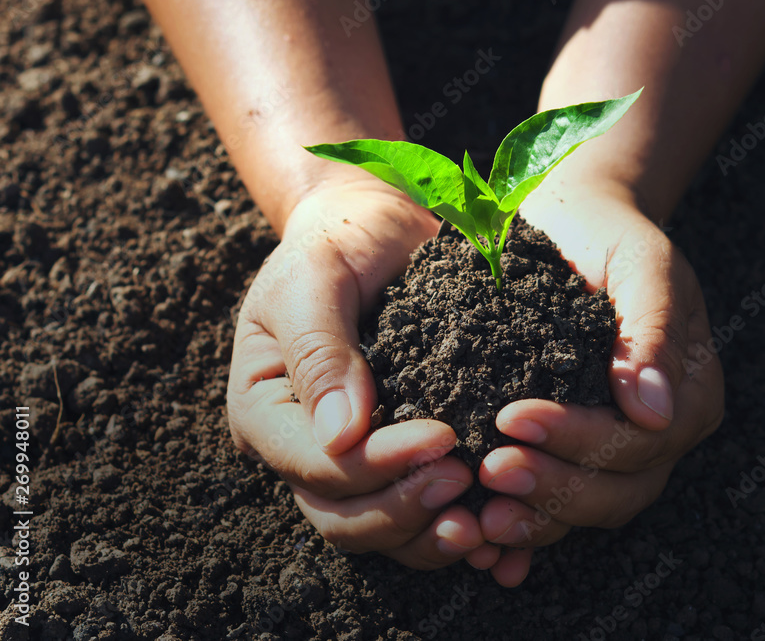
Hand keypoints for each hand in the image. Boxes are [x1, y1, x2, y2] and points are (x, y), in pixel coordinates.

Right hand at [226, 181, 500, 570]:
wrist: (378, 228)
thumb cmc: (338, 242)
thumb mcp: (315, 276)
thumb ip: (320, 349)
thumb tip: (341, 436)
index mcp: (267, 409)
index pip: (314, 466)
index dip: (376, 467)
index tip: (440, 437)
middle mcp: (304, 447)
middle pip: (343, 517)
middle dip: (404, 509)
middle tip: (463, 478)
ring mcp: (354, 459)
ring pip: (381, 530)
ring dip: (430, 535)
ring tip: (485, 521)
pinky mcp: (399, 455)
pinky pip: (421, 512)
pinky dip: (453, 528)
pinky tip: (497, 534)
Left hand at [476, 178, 724, 585]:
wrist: (573, 226)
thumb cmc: (610, 237)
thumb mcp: (642, 264)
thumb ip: (653, 329)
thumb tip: (654, 412)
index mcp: (689, 395)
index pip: (641, 441)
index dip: (582, 440)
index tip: (516, 416)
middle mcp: (658, 435)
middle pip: (618, 491)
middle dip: (556, 488)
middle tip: (493, 470)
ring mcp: (615, 453)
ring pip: (586, 510)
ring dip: (535, 518)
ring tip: (481, 516)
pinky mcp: (570, 455)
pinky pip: (554, 506)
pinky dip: (524, 530)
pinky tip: (483, 539)